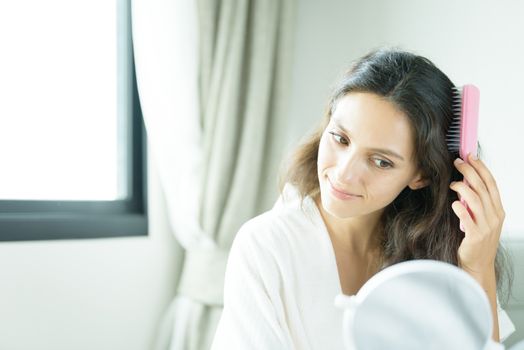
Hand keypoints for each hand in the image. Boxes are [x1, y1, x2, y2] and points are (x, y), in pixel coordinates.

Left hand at [448, 153, 504, 277]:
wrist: (478, 265)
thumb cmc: (477, 242)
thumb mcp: (482, 219)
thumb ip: (477, 203)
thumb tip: (466, 183)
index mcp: (497, 210)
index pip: (491, 183)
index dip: (481, 168)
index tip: (470, 156)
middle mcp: (494, 216)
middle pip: (483, 188)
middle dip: (470, 172)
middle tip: (458, 162)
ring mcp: (486, 227)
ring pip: (476, 200)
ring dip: (463, 188)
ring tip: (452, 183)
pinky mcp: (475, 236)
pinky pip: (468, 219)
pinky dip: (461, 209)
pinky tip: (454, 203)